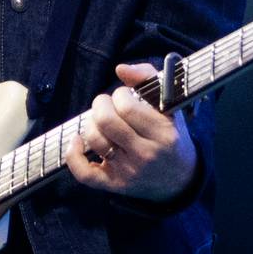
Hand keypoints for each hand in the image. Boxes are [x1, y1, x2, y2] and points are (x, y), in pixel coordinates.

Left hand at [63, 62, 195, 201]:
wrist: (178, 178)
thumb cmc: (170, 135)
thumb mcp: (169, 105)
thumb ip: (148, 78)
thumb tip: (120, 68)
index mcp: (163, 133)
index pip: (127, 107)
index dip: (119, 94)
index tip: (124, 96)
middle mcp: (146, 154)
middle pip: (107, 122)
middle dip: (100, 105)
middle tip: (107, 105)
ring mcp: (129, 172)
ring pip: (95, 141)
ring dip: (90, 123)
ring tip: (100, 121)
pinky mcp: (114, 185)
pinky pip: (84, 173)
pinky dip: (73, 155)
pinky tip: (77, 140)